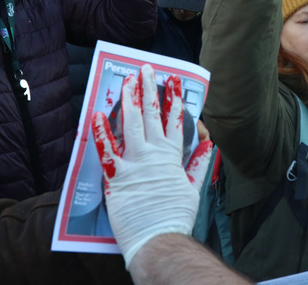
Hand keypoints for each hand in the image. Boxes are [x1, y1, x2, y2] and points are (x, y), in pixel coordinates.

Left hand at [91, 64, 212, 267]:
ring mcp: (134, 163)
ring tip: (127, 81)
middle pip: (152, 115)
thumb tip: (209, 144)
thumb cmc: (175, 216)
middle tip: (146, 69)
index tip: (172, 80)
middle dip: (149, 89)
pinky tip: (97, 114)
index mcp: (172, 156)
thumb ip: (199, 164)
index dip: (173, 98)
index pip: (175, 120)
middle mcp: (154, 154)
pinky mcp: (116, 176)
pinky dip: (102, 133)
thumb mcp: (193, 189)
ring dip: (129, 101)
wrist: (159, 239)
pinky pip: (107, 150)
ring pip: (131, 124)